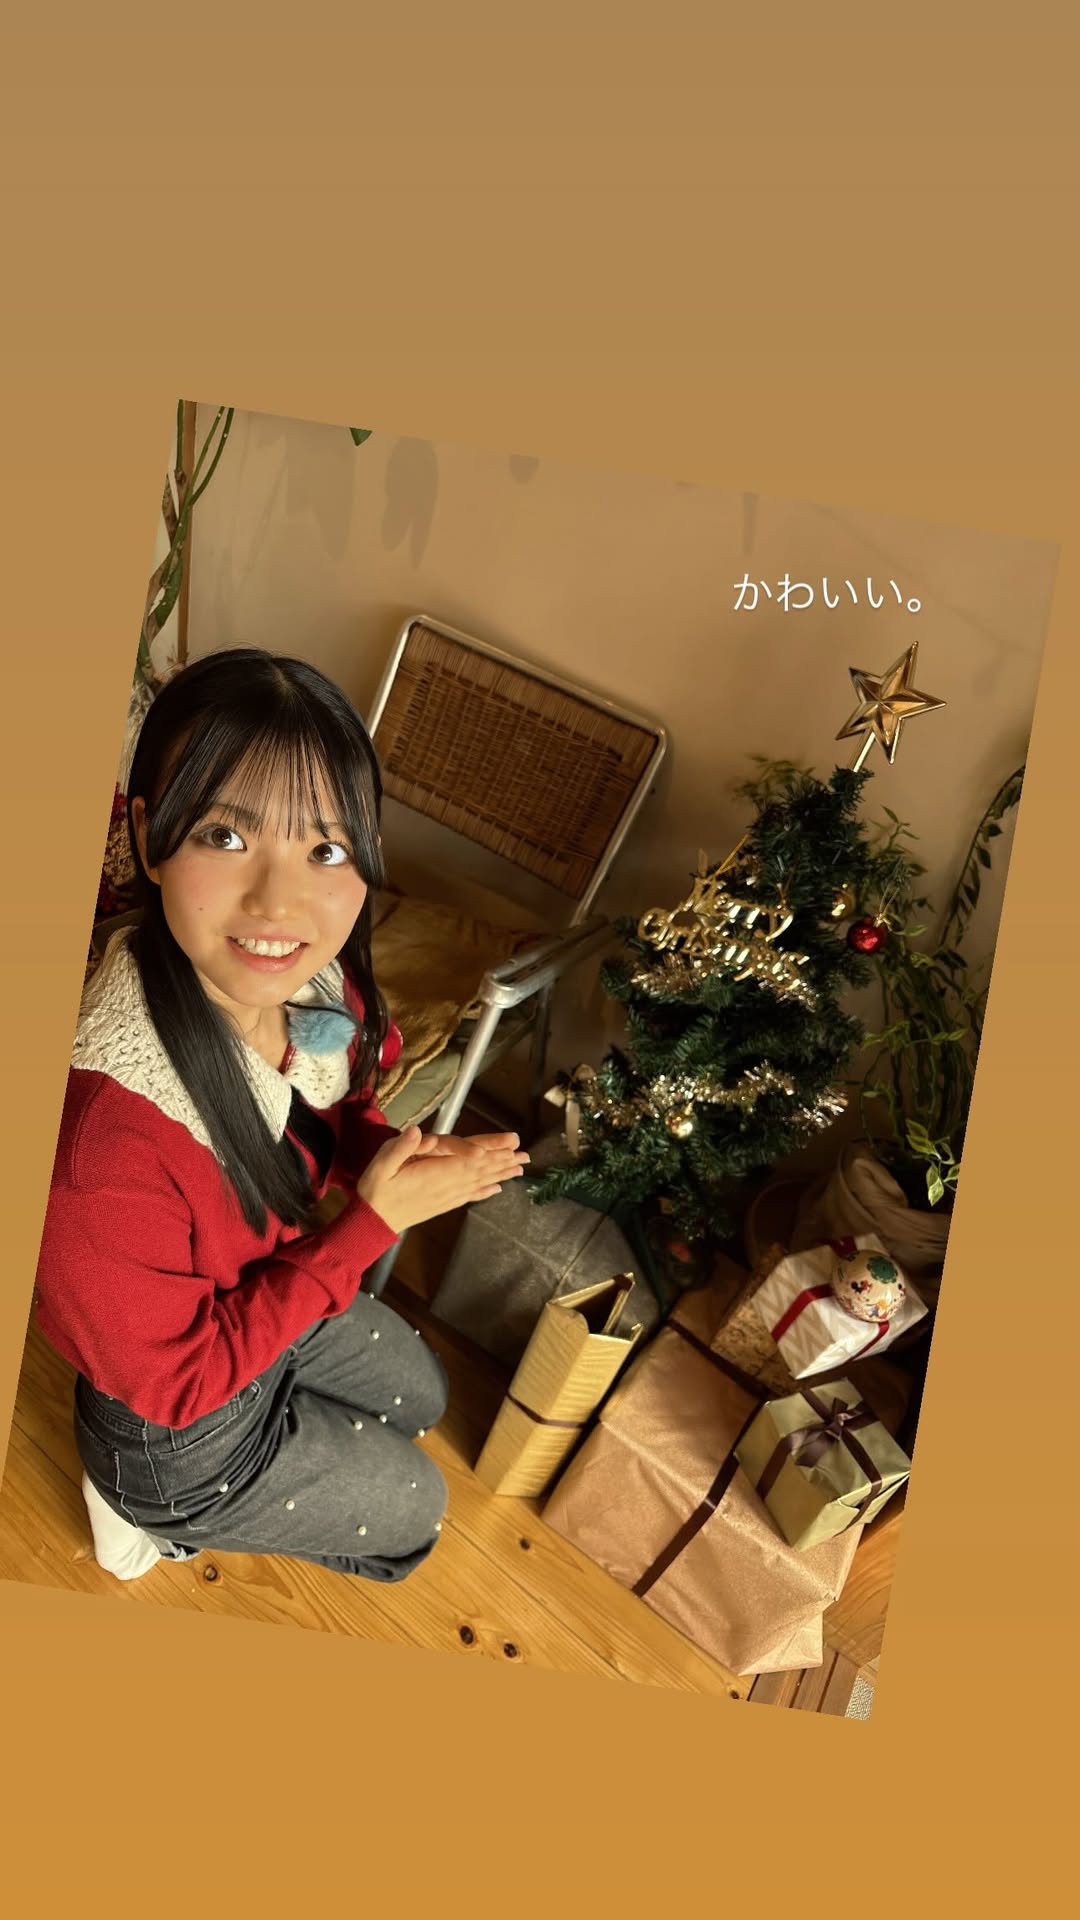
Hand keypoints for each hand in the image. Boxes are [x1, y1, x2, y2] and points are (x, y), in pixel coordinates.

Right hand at [356, 1127, 526, 1233]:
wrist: (372, 1223)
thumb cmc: (375, 1190)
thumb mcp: (380, 1165)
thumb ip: (400, 1148)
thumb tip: (417, 1131)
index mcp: (433, 1171)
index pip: (467, 1156)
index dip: (490, 1149)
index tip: (510, 1143)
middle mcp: (445, 1184)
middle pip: (479, 1168)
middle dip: (502, 1160)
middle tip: (525, 1156)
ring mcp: (446, 1196)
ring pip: (478, 1182)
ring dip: (500, 1174)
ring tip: (519, 1169)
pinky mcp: (444, 1204)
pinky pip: (469, 1196)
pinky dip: (484, 1191)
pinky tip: (497, 1188)